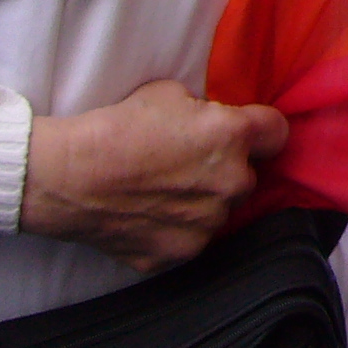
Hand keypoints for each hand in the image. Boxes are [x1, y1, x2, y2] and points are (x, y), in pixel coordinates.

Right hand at [21, 79, 288, 272]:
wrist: (69, 176)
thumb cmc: (117, 126)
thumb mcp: (168, 93)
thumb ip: (203, 111)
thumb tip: (210, 121)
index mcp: (232, 137)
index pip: (277, 133)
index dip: (262, 132)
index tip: (249, 135)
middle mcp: (230, 184)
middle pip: (245, 176)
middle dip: (224, 170)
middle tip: (186, 164)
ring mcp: (206, 224)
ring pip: (217, 212)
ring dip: (201, 203)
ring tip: (160, 192)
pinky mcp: (179, 254)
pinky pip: (187, 238)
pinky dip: (173, 229)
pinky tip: (145, 215)